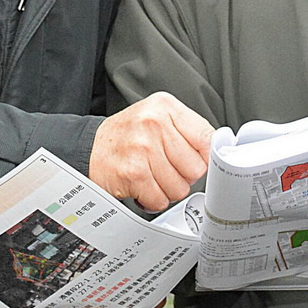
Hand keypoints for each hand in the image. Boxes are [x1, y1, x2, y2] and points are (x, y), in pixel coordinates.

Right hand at [90, 92, 213, 210]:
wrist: (90, 147)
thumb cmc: (129, 134)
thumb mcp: (158, 116)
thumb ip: (188, 130)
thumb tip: (216, 151)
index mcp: (166, 107)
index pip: (207, 138)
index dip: (207, 157)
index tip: (201, 162)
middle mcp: (155, 124)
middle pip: (196, 168)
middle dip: (184, 175)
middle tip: (167, 169)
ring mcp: (143, 148)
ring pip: (180, 188)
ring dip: (167, 189)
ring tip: (153, 176)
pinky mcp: (133, 173)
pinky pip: (160, 200)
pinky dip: (153, 200)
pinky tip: (143, 186)